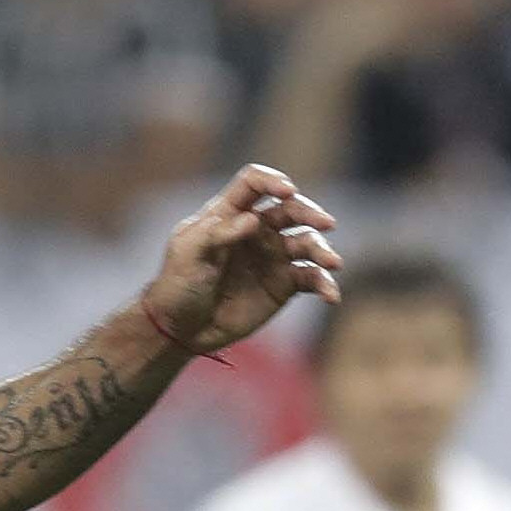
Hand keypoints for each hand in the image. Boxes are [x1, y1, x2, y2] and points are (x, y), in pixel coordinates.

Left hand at [141, 165, 342, 356]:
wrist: (179, 329)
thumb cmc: (177, 285)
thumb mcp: (187, 254)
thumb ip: (216, 233)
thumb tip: (253, 220)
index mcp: (229, 213)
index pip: (254, 183)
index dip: (272, 180)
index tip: (287, 191)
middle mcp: (257, 229)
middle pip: (291, 208)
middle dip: (310, 212)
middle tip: (325, 223)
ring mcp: (273, 255)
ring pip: (307, 242)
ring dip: (322, 250)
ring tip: (332, 262)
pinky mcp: (284, 283)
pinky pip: (311, 277)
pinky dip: (324, 283)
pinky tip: (330, 295)